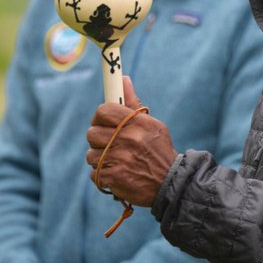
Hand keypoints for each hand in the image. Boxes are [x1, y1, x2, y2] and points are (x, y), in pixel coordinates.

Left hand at [86, 76, 177, 206]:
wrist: (171, 184)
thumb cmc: (159, 150)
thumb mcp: (151, 125)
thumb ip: (133, 104)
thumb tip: (123, 79)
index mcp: (136, 123)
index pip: (103, 110)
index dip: (99, 116)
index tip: (102, 122)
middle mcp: (127, 139)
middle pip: (92, 133)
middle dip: (97, 139)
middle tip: (108, 143)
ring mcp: (119, 159)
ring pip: (91, 155)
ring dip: (100, 159)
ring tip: (115, 161)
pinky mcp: (114, 177)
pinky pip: (94, 172)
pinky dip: (103, 175)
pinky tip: (117, 173)